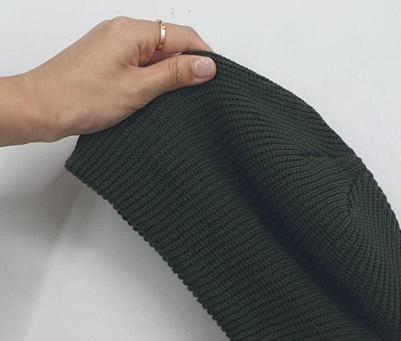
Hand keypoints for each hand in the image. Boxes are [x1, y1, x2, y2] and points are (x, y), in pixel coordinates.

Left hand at [0, 17, 215, 145]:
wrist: (41, 108)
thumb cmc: (81, 98)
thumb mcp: (138, 89)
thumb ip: (174, 75)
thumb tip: (207, 65)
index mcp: (132, 31)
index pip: (182, 36)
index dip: (204, 56)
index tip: (217, 79)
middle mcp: (123, 32)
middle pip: (170, 44)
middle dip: (188, 68)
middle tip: (201, 95)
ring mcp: (114, 46)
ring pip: (156, 56)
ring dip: (170, 76)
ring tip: (180, 101)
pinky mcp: (108, 61)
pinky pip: (140, 65)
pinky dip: (153, 80)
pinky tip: (157, 99)